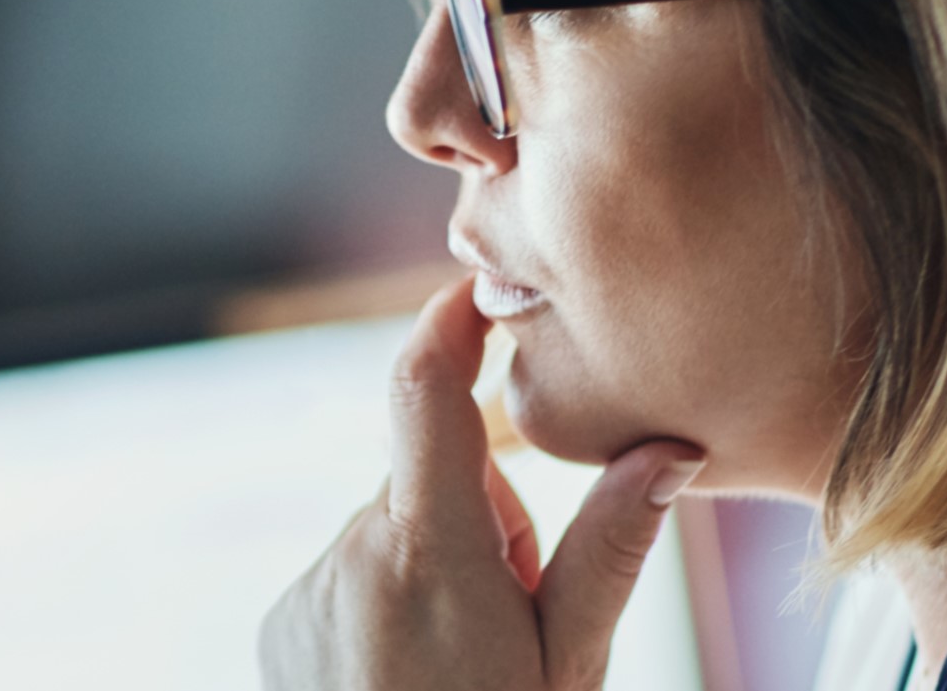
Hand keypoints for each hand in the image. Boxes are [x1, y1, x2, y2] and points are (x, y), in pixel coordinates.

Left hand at [259, 279, 706, 690]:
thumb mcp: (572, 665)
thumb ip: (609, 550)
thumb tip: (668, 447)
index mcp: (428, 553)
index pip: (423, 392)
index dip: (448, 324)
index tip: (478, 294)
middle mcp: (350, 558)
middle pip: (429, 481)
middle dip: (483, 520)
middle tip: (517, 617)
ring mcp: (305, 595)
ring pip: (391, 536)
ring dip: (434, 572)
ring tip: (461, 667)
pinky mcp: (278, 630)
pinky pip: (349, 581)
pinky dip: (387, 609)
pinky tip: (412, 681)